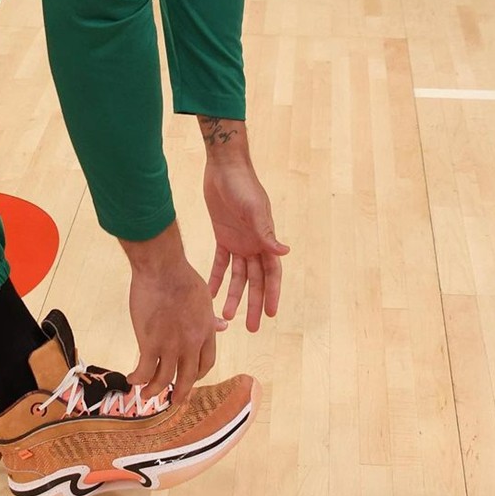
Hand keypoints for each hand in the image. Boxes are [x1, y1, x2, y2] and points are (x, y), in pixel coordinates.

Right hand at [119, 223, 225, 403]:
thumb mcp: (204, 297)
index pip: (206, 363)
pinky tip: (131, 379)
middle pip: (187, 378)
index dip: (197, 374)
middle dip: (180, 393)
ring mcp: (170, 346)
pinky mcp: (150, 343)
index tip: (190, 378)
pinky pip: (144, 370)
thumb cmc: (181, 276)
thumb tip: (224, 325)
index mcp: (206, 332)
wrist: (162, 268)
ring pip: (164, 379)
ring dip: (155, 390)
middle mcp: (191, 344)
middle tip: (173, 401)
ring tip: (148, 394)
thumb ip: (210, 317)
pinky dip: (138, 379)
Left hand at [199, 120, 288, 329]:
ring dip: (234, 294)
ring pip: (238, 276)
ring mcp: (239, 241)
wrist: (224, 168)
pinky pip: (220, 262)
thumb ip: (266, 232)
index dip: (272, 294)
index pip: (272, 274)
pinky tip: (210, 293)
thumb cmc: (244, 186)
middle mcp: (254, 244)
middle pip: (256, 280)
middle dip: (254, 303)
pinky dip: (216, 277)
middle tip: (251, 327)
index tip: (270, 315)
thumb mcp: (254, 209)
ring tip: (227, 316)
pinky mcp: (222, 236)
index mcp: (265, 239)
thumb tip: (284, 253)